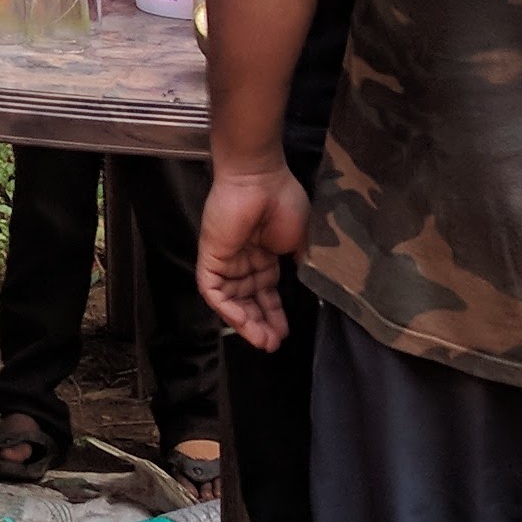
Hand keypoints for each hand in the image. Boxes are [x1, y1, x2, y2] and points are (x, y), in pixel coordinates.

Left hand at [196, 161, 308, 352]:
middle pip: (249, 300)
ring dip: (247, 323)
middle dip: (261, 324)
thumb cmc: (283, 200)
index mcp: (264, 253)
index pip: (266, 292)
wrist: (260, 178)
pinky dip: (227, 310)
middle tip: (273, 343)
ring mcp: (226, 259)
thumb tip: (310, 284)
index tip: (286, 332)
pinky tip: (244, 324)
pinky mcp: (211, 257)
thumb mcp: (302, 238)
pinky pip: (214, 291)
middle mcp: (244, 259)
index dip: (275, 313)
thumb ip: (303, 263)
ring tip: (264, 341)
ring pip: (231, 301)